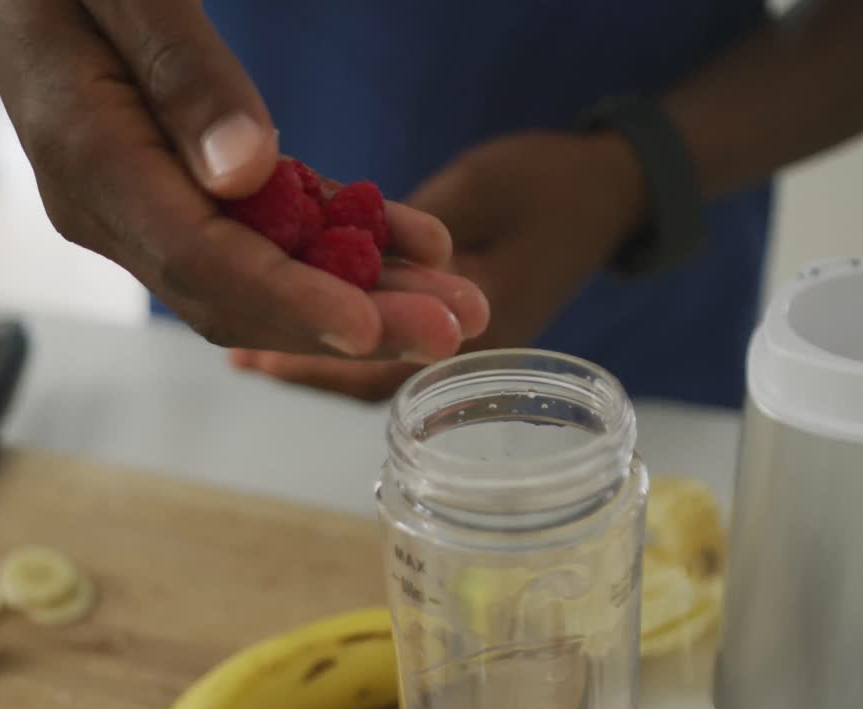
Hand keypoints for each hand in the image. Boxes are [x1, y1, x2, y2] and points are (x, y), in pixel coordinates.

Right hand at [0, 0, 483, 359]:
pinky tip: (414, 243)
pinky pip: (269, 239)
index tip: (368, 326)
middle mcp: (119, 211)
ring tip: (457, 299)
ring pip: (264, 280)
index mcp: (92, 160)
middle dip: (352, 319)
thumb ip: (180, 75)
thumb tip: (245, 172)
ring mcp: (153, 214)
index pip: (199, 260)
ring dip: (364, 295)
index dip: (289, 298)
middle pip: (243, 293)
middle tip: (454, 326)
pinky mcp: (187, 201)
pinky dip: (342, 246)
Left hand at [231, 131, 645, 400]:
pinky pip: (400, 331)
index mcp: (476, 316)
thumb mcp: (481, 191)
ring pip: (382, 357)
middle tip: (244, 358)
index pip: (382, 352)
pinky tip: (316, 311)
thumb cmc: (556, 183)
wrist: (618, 189)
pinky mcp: (468, 313)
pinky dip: (352, 324)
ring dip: (324, 348)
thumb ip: (410, 227)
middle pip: (372, 370)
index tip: (255, 354)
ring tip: (260, 346)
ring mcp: (468, 333)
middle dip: (307, 360)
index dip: (314, 353)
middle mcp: (469, 342)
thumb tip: (334, 251)